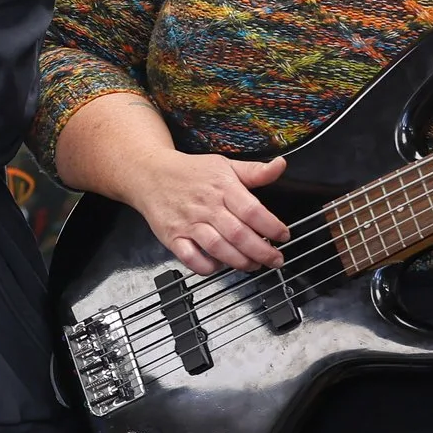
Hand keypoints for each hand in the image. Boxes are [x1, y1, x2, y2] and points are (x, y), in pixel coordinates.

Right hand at [127, 149, 290, 273]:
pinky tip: (218, 266)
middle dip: (262, 251)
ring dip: (239, 261)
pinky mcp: (172, 236)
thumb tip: (280, 166)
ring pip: (217, 248)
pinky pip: (190, 257)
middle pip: (238, 234)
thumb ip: (255, 171)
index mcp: (222, 188)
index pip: (252, 210)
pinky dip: (206, 267)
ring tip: (253, 265)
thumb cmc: (189, 172)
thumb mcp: (224, 165)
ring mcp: (188, 223)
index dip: (271, 226)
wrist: (149, 174)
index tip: (283, 235)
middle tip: (275, 260)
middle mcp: (206, 207)